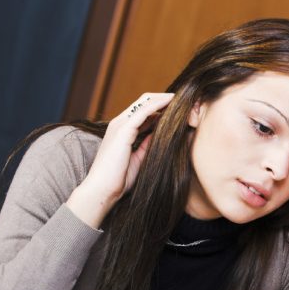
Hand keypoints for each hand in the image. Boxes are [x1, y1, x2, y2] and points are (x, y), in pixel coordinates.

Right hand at [67, 92, 173, 227]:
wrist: (102, 190)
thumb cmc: (119, 179)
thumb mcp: (140, 158)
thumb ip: (148, 144)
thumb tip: (162, 135)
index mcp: (123, 129)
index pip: (144, 110)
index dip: (162, 107)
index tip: (180, 108)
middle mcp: (120, 123)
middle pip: (145, 101)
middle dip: (165, 99)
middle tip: (186, 101)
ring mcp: (120, 125)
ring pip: (146, 102)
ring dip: (165, 99)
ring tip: (183, 99)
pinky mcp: (123, 130)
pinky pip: (144, 111)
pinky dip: (159, 104)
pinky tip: (172, 102)